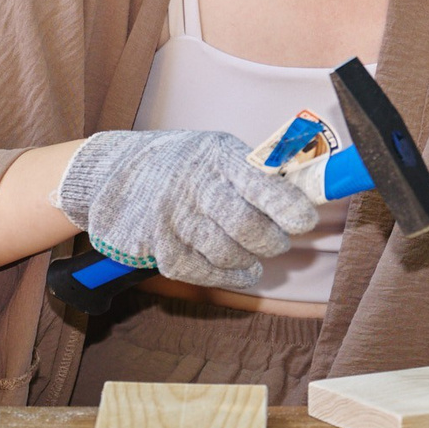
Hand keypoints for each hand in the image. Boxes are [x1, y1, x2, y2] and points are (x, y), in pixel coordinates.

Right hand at [52, 131, 317, 291]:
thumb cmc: (183, 164)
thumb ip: (261, 172)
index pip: (262, 184)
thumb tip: (314, 192)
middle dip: (273, 240)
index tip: (305, 220)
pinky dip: (229, 276)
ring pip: (229, 254)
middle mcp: (194, 184)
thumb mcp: (217, 151)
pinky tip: (238, 269)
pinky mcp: (157, 246)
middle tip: (278, 239)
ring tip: (253, 252)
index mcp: (217, 155)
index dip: (290, 207)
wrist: (115, 174)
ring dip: (250, 259)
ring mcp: (172, 217)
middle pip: (249, 227)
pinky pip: (204, 273)